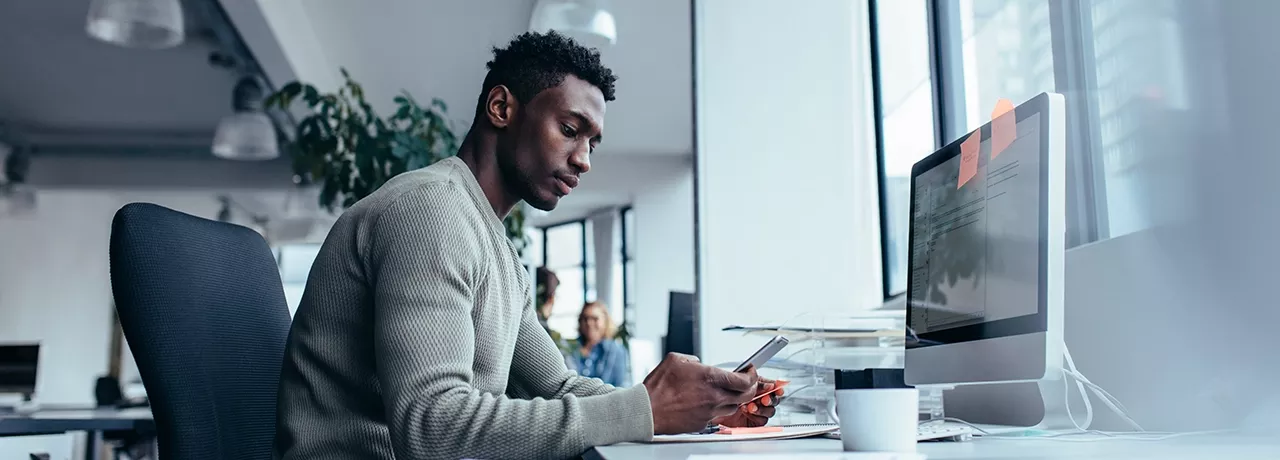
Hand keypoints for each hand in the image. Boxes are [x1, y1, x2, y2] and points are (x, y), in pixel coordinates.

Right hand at [642, 353, 758, 434]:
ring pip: (733, 406)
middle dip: (750, 387)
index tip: (750, 371)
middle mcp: (714, 397)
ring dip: (734, 398)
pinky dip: (716, 408)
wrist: (648, 410)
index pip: (744, 380)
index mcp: (710, 378)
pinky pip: (717, 415)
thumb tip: (697, 363)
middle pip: (745, 396)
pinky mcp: (702, 423)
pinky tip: (707, 402)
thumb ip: (692, 360)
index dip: (752, 375)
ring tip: (725, 391)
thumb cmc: (658, 388)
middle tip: (746, 382)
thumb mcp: (675, 360)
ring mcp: (709, 412)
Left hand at [710, 374, 782, 426]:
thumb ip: (748, 380)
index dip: (776, 386)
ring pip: (769, 410)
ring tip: (751, 405)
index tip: (777, 387)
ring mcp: (755, 411)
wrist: (708, 408)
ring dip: (763, 408)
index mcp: (754, 387)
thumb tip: (761, 377)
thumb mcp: (733, 383)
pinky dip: (758, 416)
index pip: (770, 386)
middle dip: (770, 398)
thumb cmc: (717, 394)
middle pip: (773, 399)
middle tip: (764, 398)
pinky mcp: (752, 423)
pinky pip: (762, 421)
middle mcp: (756, 399)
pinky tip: (748, 412)